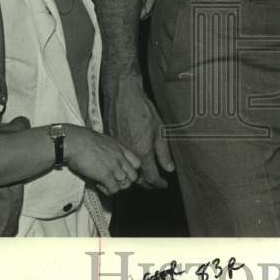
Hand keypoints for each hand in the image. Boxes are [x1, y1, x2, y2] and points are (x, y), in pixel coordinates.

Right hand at [63, 124, 141, 196]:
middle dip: (125, 181)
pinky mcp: (105, 175)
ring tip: (105, 184)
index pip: (137, 163)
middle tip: (114, 181)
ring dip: (116, 187)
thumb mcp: (104, 141)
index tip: (123, 174)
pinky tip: (100, 185)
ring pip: (126, 184)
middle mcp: (120, 158)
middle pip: (133, 176)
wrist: (75, 142)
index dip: (131, 171)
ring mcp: (114, 167)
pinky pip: (114, 189)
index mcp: (120, 149)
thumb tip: (108, 158)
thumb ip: (111, 150)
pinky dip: (108, 191)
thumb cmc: (84, 140)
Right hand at [101, 71, 174, 188]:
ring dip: (136, 175)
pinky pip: (119, 160)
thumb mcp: (159, 130)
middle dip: (147, 183)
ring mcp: (117, 150)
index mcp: (142, 152)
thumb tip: (169, 168)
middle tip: (155, 182)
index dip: (159, 183)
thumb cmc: (142, 109)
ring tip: (145, 174)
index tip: (163, 184)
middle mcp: (128, 155)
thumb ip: (164, 152)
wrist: (122, 95)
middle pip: (137, 178)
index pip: (151, 177)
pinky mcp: (111, 143)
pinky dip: (127, 165)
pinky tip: (132, 161)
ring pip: (127, 170)